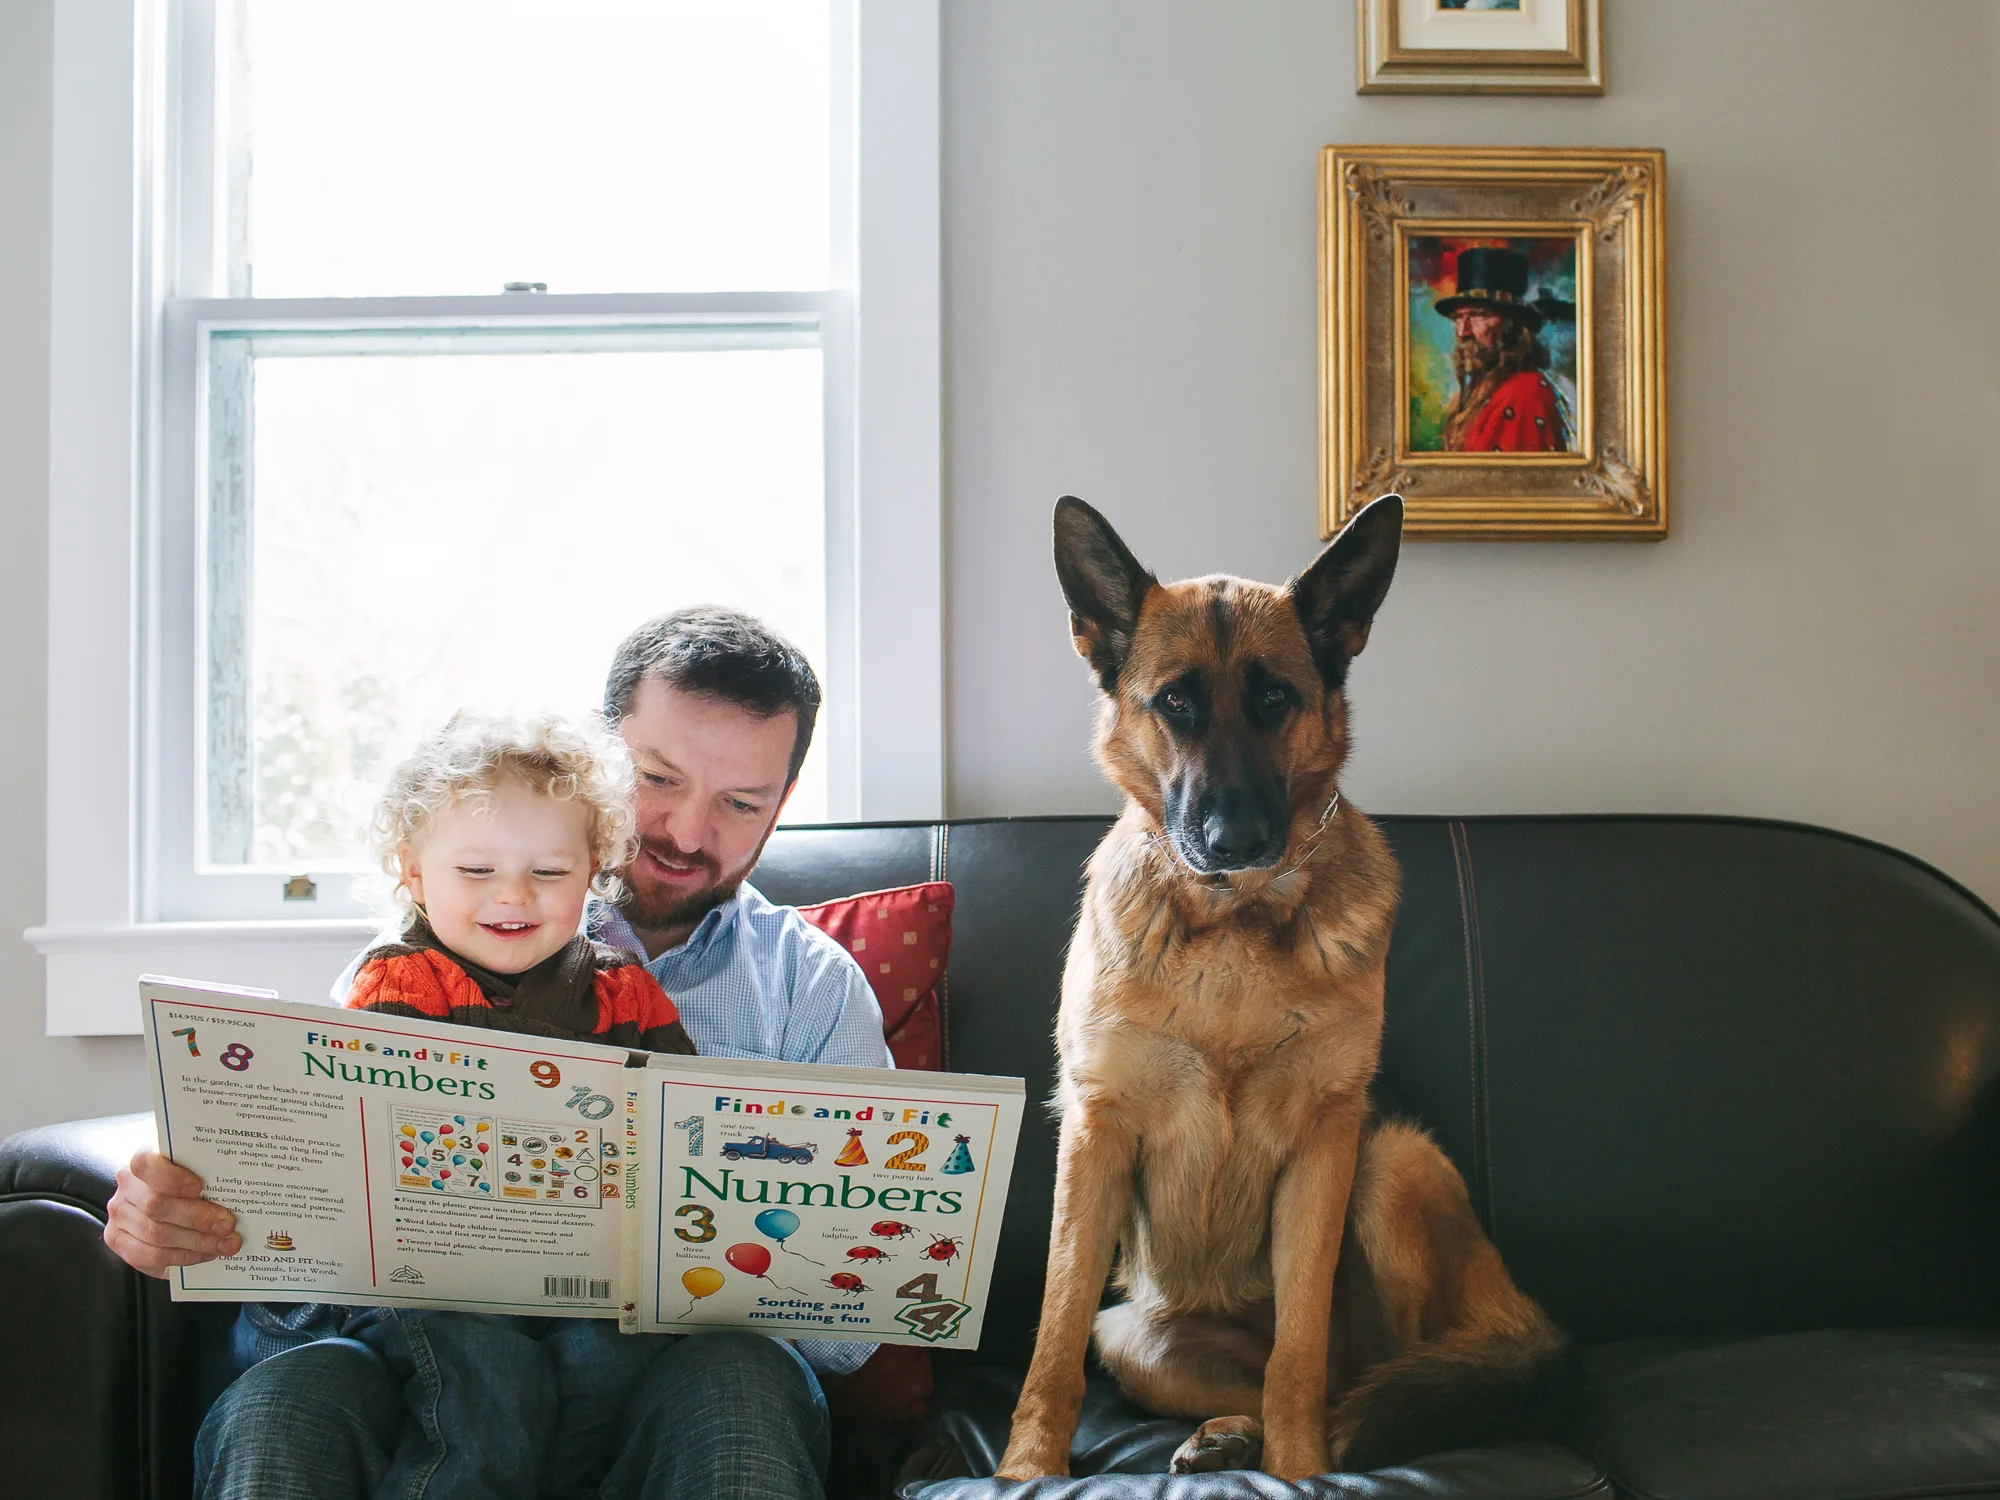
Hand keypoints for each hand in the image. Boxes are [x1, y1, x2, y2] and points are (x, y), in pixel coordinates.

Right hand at [103, 1150, 239, 1276]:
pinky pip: (147, 1254)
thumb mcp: (202, 1162)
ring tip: (225, 1244)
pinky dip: (180, 1257)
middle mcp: (128, 1183)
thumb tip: (247, 1179)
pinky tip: (204, 1254)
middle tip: (228, 1226)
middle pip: (157, 1205)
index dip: (171, 1178)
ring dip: (195, 1242)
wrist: (168, 1190)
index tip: (199, 1187)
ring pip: (155, 1233)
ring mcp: (120, 1212)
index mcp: (147, 1154)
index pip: (146, 1163)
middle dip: (198, 1218)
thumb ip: (212, 1166)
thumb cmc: (194, 1172)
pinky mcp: (118, 1238)